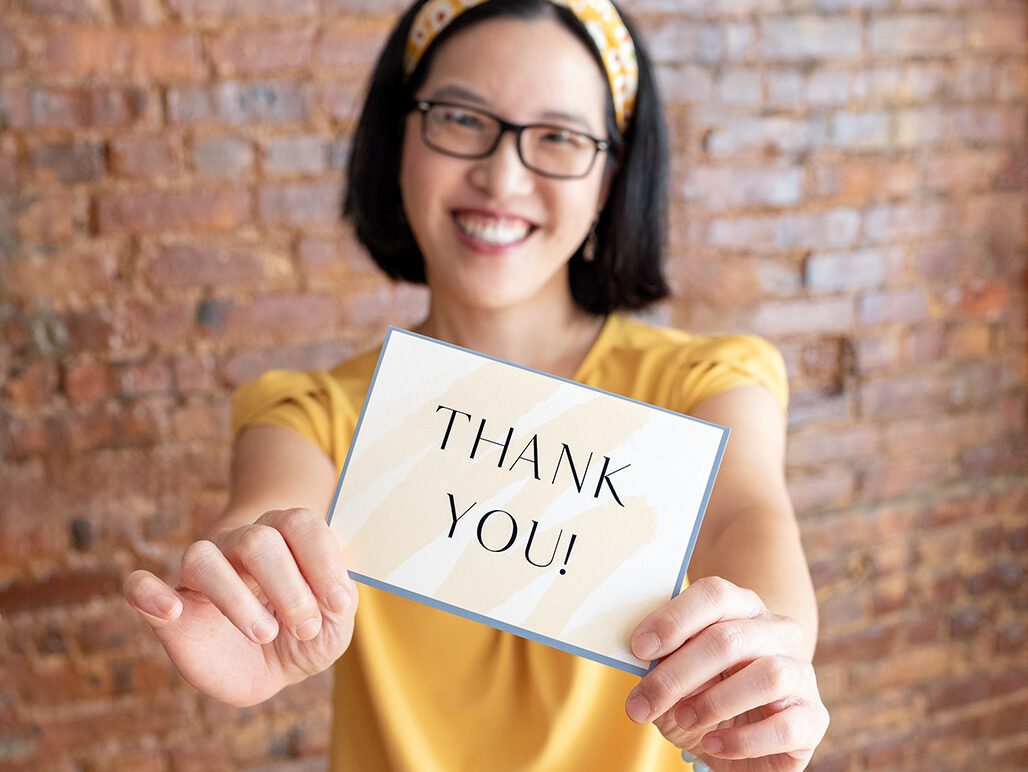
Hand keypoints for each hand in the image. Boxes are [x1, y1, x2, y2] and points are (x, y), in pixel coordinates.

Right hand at [124, 508, 358, 706]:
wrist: (273, 665)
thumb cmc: (309, 630)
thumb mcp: (336, 625)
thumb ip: (339, 605)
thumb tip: (335, 595)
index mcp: (287, 537)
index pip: (301, 524)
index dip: (322, 561)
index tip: (339, 604)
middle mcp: (242, 545)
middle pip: (257, 540)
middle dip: (287, 586)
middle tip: (305, 627)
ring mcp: (203, 574)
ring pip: (202, 558)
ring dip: (235, 597)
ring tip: (264, 633)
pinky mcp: (170, 609)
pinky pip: (139, 586)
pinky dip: (148, 592)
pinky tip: (171, 611)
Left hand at [625, 577, 827, 770]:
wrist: (738, 741)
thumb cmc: (701, 694)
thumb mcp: (675, 673)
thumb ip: (663, 657)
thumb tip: (641, 653)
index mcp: (743, 607)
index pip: (714, 595)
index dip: (674, 619)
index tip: (638, 648)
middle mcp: (778, 631)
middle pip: (730, 639)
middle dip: (677, 673)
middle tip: (642, 703)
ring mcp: (801, 672)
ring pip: (767, 675)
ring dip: (715, 701)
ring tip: (683, 719)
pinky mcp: (814, 718)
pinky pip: (784, 726)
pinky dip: (742, 739)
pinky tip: (712, 744)